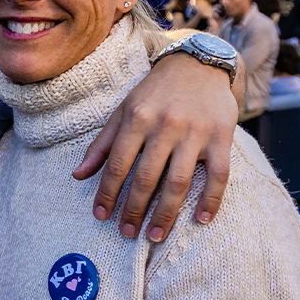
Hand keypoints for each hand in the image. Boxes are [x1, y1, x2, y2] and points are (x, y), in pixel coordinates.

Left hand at [74, 53, 234, 240]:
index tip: (101, 216)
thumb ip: (102, 144)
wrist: (198, 64)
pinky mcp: (221, 136)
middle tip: (127, 233)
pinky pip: (219, 175)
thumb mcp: (124, 110)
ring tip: (154, 235)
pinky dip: (211, 200)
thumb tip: (78, 176)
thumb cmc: (156, 93)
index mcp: (137, 118)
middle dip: (134, 209)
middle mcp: (165, 125)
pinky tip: (201, 220)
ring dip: (166, 213)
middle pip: (147, 177)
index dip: (107, 192)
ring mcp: (195, 132)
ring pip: (179, 181)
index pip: (118, 163)